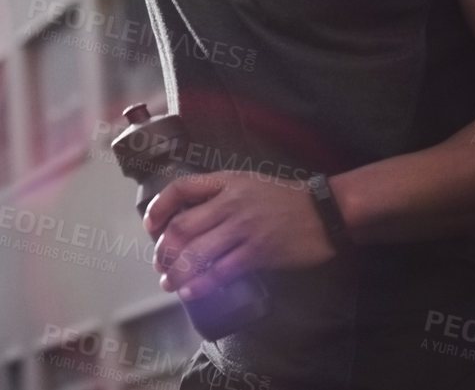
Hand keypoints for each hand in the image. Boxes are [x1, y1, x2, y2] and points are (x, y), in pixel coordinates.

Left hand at [144, 171, 338, 301]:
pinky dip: (201, 284)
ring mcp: (243, 228)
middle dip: (164, 250)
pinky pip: (221, 271)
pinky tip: (190, 292)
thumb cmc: (283, 199)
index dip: (159, 208)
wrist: (324, 213)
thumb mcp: (246, 183)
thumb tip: (186, 216)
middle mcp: (230, 203)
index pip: (180, 189)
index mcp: (225, 182)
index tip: (150, 227)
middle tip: (160, 264)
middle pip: (182, 227)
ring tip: (169, 283)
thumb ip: (218, 194)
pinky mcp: (258, 253)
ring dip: (177, 272)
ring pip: (197, 253)